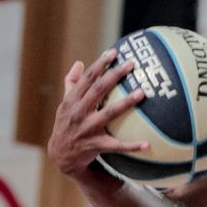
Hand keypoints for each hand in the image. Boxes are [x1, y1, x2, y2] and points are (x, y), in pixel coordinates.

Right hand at [47, 49, 145, 178]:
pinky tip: (147, 144)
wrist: (60, 155)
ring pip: (108, 113)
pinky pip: (116, 145)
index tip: (114, 52)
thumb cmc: (66, 124)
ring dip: (125, 103)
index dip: (100, 64)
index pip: (88, 78)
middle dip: (115, 75)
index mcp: (72, 100)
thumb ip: (71, 83)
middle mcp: (79, 112)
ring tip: (142, 93)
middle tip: (132, 64)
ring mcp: (87, 129)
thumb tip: (79, 62)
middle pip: (98, 90)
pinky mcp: (95, 145)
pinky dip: (131, 146)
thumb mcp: (65, 103)